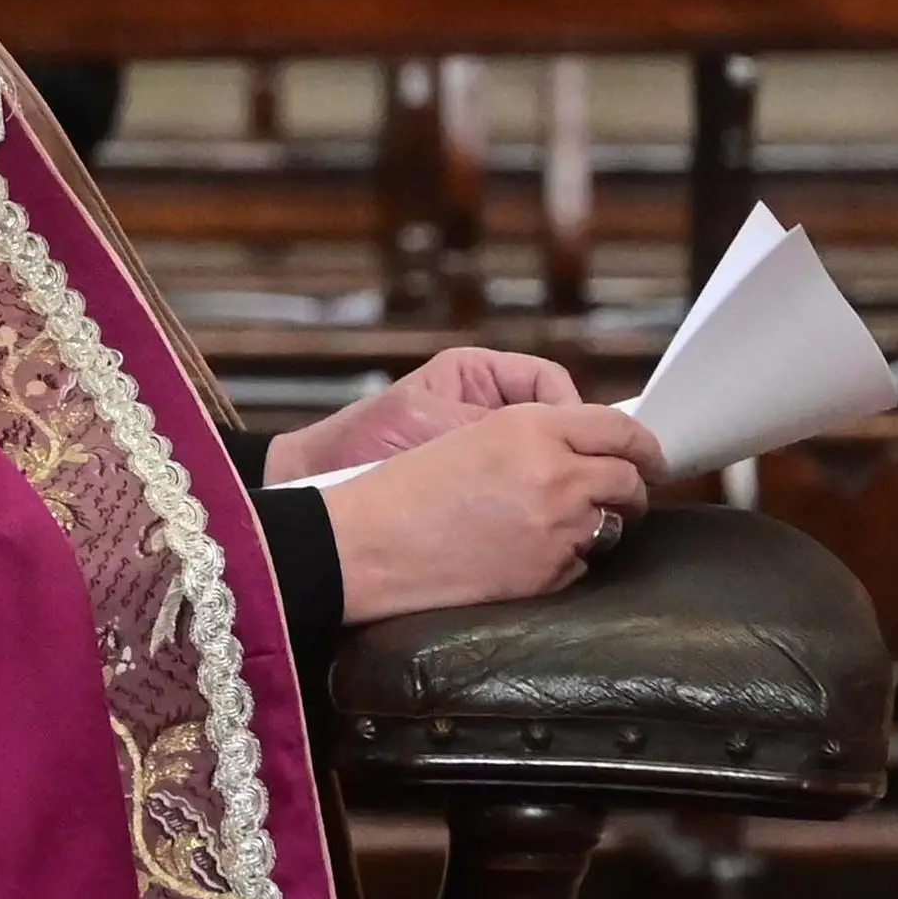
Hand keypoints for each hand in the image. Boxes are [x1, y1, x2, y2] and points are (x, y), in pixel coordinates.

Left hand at [264, 346, 581, 484]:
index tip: (576, 446)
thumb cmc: (360, 441)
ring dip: (554, 480)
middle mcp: (486, 407)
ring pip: (545, 458)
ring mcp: (484, 447)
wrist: (314, 486)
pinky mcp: (477, 486)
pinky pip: (521, 489)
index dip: (570, 413)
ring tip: (562, 505)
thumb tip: (547, 431)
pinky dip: (531, 503)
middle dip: (571, 450)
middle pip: (556, 421)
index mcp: (477, 376)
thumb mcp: (424, 419)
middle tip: (584, 482)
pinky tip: (533, 522)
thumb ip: (482, 422)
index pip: (548, 383)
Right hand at [317, 404, 667, 621]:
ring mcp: (557, 527)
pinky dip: (567, 559)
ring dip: (598, 523)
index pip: (618, 428)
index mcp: (532, 426)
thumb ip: (538, 434)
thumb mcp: (472, 434)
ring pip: (611, 525)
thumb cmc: (406, 487)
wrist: (368, 544)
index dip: (644, 444)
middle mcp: (555, 473)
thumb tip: (592, 451)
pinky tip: (527, 552)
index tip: (651, 456)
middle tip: (624, 493)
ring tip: (559, 524)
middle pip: (627, 479)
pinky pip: (581, 563)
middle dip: (632, 487)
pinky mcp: (548, 573)